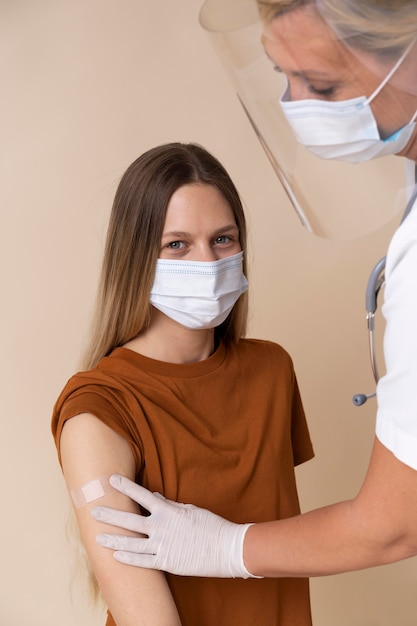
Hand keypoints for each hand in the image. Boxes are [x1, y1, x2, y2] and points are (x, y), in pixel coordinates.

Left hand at [91, 475, 258, 577]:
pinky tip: (116, 556)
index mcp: (168, 511)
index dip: (125, 487)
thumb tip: (154, 496)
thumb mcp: (190, 509)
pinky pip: (143, 562)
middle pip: (130, 521)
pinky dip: (129, 559)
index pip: (141, 496)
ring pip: (131, 544)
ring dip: (113, 540)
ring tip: (98, 538)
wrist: (227, 549)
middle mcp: (162, 528)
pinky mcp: (167, 563)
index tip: (111, 480)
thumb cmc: (210, 526)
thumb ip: (169, 504)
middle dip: (110, 515)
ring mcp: (163, 546)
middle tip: (94, 510)